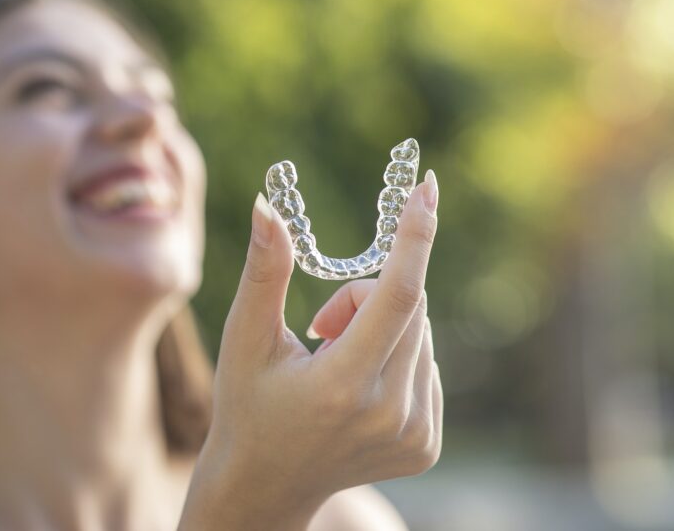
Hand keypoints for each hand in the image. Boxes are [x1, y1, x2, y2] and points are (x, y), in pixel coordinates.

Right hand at [180, 172, 441, 530]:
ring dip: (381, 326)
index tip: (427, 188)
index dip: (414, 236)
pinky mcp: (428, 444)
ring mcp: (414, 434)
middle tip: (321, 325)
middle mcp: (389, 413)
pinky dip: (396, 355)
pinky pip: (427, 363)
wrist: (265, 485)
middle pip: (408, 306)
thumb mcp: (246, 337)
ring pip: (422, 332)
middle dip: (366, 294)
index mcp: (342, 385)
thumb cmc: (246, 403)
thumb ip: (265, 271)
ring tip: (333, 362)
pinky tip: (357, 387)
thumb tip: (268, 205)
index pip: (398, 295)